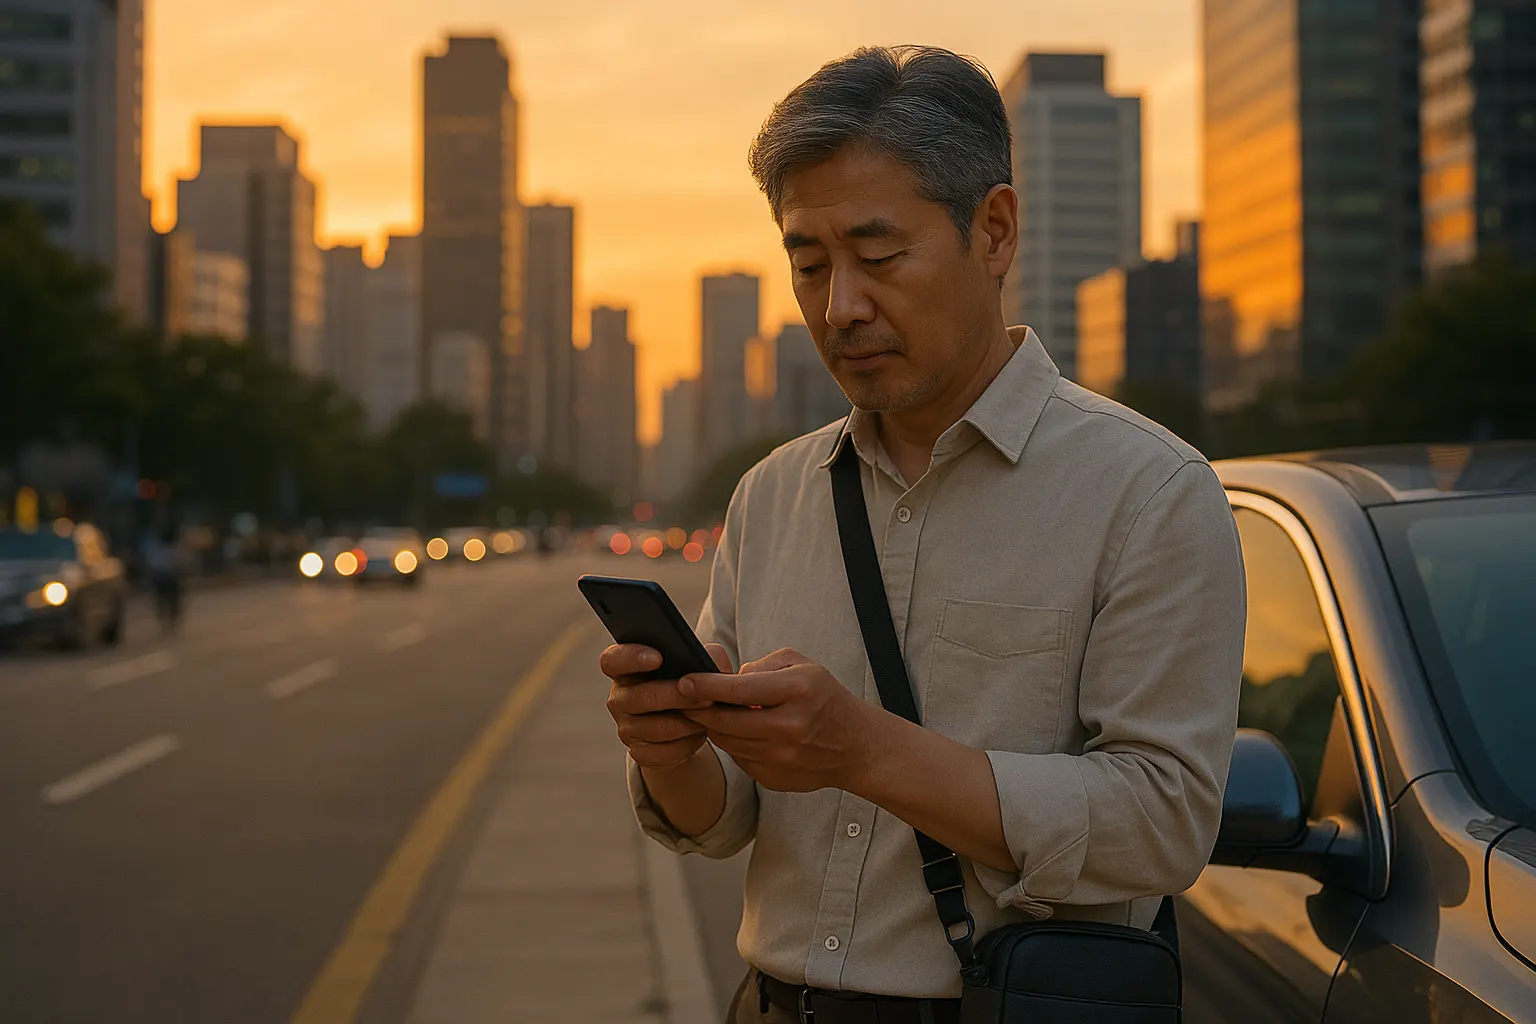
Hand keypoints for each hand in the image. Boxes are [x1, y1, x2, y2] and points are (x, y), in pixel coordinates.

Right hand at [603, 642, 732, 768]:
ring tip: (709, 715)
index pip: (612, 660)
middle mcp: (619, 698)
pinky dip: (688, 744)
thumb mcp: (697, 665)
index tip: (658, 657)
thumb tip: (710, 657)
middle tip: (706, 696)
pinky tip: (700, 734)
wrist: (686, 725)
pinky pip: (666, 751)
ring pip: (659, 728)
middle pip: (643, 697)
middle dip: (678, 696)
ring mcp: (626, 728)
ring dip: (689, 722)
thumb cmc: (688, 685)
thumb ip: (704, 655)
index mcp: (624, 669)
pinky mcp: (639, 753)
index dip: (631, 657)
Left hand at [680, 648, 882, 792]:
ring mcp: (781, 758)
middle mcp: (788, 727)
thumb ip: (761, 666)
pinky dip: (731, 744)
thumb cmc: (825, 698)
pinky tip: (734, 732)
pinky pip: (738, 759)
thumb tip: (726, 680)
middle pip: (725, 721)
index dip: (706, 686)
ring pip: (727, 741)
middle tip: (683, 697)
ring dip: (713, 727)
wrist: (856, 747)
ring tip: (707, 712)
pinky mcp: (773, 778)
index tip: (684, 680)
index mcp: (797, 692)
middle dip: (699, 709)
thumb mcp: (803, 666)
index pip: (739, 690)